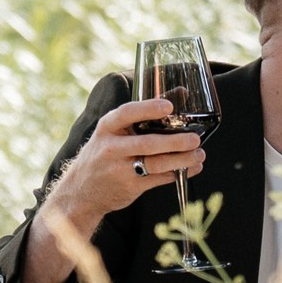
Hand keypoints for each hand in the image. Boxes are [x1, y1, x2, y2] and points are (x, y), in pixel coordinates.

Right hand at [38, 98, 206, 235]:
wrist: (82, 190)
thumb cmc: (105, 152)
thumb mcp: (113, 131)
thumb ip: (142, 114)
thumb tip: (181, 93)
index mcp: (107, 127)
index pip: (127, 113)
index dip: (148, 109)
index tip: (169, 107)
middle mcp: (111, 148)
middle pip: (147, 143)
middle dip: (175, 142)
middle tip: (195, 139)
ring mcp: (119, 169)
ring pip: (156, 164)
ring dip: (182, 160)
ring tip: (199, 154)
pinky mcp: (129, 187)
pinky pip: (158, 179)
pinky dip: (178, 174)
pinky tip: (192, 168)